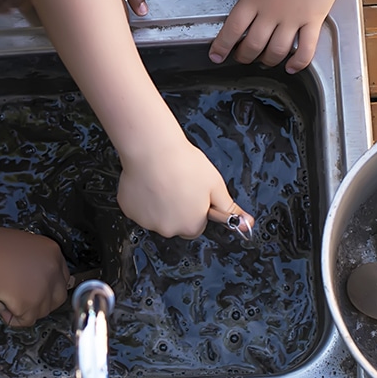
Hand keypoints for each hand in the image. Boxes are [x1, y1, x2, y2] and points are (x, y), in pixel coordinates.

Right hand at [0, 227, 69, 326]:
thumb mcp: (21, 248)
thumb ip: (32, 262)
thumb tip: (30, 279)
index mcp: (52, 252)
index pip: (61, 276)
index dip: (49, 286)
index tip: (37, 290)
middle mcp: (53, 270)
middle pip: (58, 296)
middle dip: (42, 302)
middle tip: (23, 301)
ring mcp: (43, 289)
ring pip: (42, 311)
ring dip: (26, 310)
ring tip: (6, 298)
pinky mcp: (31, 305)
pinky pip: (25, 320)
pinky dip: (12, 318)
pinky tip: (1, 304)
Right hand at [117, 135, 253, 238]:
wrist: (152, 149)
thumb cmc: (184, 164)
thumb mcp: (215, 185)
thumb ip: (229, 208)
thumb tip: (248, 223)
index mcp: (191, 226)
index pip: (196, 228)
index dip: (196, 210)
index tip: (193, 195)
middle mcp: (168, 229)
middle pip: (175, 224)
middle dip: (177, 208)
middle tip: (178, 184)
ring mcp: (146, 221)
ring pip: (155, 216)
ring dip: (159, 204)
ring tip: (162, 181)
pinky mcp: (129, 210)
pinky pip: (138, 208)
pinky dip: (142, 198)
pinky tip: (148, 182)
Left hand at [202, 0, 348, 73]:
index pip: (233, 28)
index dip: (222, 46)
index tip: (217, 56)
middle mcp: (272, 13)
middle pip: (253, 45)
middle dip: (244, 56)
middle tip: (241, 57)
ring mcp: (293, 20)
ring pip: (276, 51)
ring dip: (267, 61)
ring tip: (263, 61)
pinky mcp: (313, 22)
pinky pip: (306, 49)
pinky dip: (298, 63)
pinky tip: (291, 67)